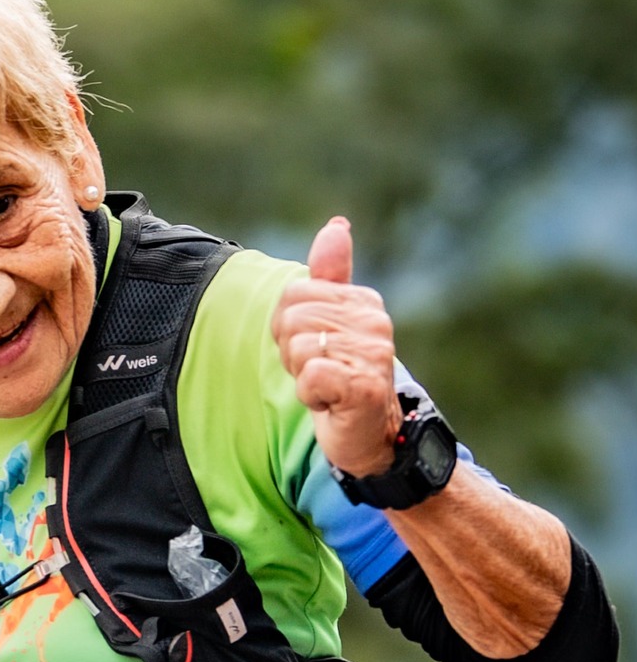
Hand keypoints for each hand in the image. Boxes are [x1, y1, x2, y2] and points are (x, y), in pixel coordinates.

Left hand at [271, 216, 401, 477]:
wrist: (370, 435)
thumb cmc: (343, 377)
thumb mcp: (332, 322)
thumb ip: (331, 275)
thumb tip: (337, 225)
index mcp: (362, 301)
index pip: (292, 294)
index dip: (288, 328)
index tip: (314, 350)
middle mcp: (373, 321)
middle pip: (291, 318)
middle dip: (292, 352)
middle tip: (320, 371)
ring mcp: (373, 353)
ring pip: (298, 348)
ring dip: (302, 376)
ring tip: (327, 387)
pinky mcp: (364, 386)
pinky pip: (309, 376)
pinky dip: (310, 395)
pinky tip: (331, 402)